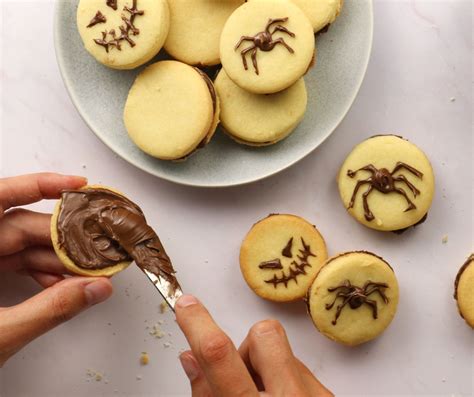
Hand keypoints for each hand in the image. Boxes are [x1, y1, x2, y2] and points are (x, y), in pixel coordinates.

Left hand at [0, 173, 112, 366]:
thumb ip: (49, 309)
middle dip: (62, 238)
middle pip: (19, 225)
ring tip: (84, 272)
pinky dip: (41, 272)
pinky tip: (62, 285)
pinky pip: (15, 262)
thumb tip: (94, 288)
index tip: (76, 186)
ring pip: (21, 245)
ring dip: (56, 258)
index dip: (39, 186)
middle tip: (94, 247)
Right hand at [175, 295, 332, 395]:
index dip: (198, 324)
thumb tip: (191, 356)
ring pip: (283, 351)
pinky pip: (299, 368)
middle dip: (246, 346)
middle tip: (242, 376)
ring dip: (266, 367)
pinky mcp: (329, 395)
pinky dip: (284, 379)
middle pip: (264, 334)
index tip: (186, 304)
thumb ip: (205, 395)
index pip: (220, 356)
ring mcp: (315, 396)